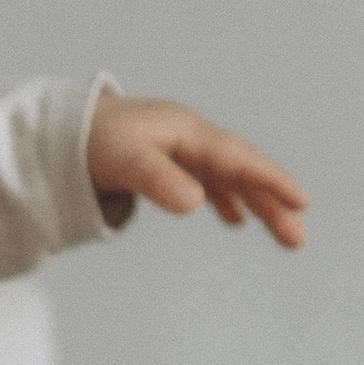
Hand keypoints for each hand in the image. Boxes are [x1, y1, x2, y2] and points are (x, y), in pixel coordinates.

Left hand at [86, 96, 308, 247]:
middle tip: (297, 238)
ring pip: (230, 177)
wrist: (64, 126)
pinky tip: (235, 219)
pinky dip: (226, 198)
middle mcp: (192, 136)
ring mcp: (183, 147)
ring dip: (256, 203)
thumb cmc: (92, 140)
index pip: (238, 158)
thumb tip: (196, 203)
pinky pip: (210, 179)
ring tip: (282, 235)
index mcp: (187, 132)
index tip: (300, 201)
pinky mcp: (169, 159)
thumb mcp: (125, 160)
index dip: (270, 179)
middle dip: (272, 202)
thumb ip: (159, 181)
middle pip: (242, 169)